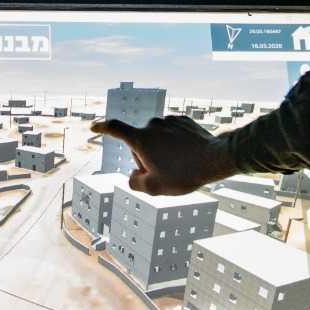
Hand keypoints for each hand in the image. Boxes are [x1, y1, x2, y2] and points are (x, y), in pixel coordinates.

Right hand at [89, 114, 235, 194]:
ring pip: (158, 139)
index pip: (115, 129)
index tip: (93, 126)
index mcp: (141, 139)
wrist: (216, 159)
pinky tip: (187, 155)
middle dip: (146, 157)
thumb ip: (134, 183)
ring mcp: (169, 121)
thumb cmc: (184, 174)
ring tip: (180, 165)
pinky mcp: (183, 121)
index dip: (102, 128)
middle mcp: (152, 125)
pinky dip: (175, 144)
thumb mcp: (154, 188)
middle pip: (140, 143)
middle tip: (163, 173)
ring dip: (162, 151)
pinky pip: (172, 133)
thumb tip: (133, 175)